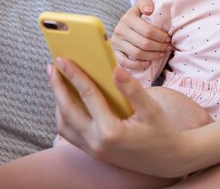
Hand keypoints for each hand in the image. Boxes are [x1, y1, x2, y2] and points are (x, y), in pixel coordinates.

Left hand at [47, 58, 192, 176]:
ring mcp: (93, 151)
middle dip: (57, 87)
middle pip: (67, 111)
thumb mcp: (152, 109)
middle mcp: (97, 143)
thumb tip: (115, 68)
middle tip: (52, 67)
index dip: (74, 75)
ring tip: (58, 82)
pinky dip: (64, 115)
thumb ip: (132, 89)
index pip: (88, 96)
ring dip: (58, 102)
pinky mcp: (93, 153)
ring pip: (64, 125)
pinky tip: (68, 102)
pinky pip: (70, 134)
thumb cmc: (162, 133)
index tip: (63, 59)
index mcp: (111, 131)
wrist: (167, 160)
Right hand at [111, 0, 171, 69]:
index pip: (148, 31)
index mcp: (128, 18)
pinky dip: (138, 64)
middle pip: (144, 43)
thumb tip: (149, 10)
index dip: (161, 37)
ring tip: (161, 54)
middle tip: (168, 47)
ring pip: (137, 54)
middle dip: (159, 47)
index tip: (169, 39)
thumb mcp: (140, 6)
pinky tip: (148, 62)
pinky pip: (125, 62)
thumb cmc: (137, 16)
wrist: (123, 25)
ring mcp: (116, 42)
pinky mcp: (114, 52)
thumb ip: (145, 4)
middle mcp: (120, 30)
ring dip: (152, 56)